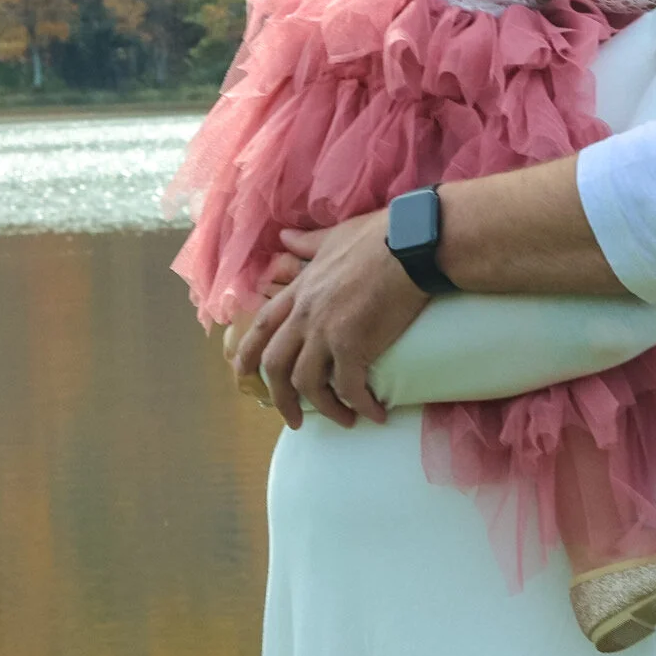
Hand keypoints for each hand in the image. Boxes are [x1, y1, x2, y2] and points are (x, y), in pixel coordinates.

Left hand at [228, 209, 429, 428]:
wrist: (413, 245)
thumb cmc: (380, 236)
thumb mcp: (335, 236)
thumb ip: (308, 242)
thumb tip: (285, 236)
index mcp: (301, 290)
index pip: (263, 326)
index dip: (249, 353)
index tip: (243, 375)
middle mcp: (306, 315)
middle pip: (276, 365)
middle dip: (280, 398)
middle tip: (294, 419)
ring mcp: (326, 331)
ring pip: (307, 384)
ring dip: (325, 408)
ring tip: (345, 419)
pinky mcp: (353, 345)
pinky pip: (350, 388)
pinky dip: (361, 406)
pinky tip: (377, 414)